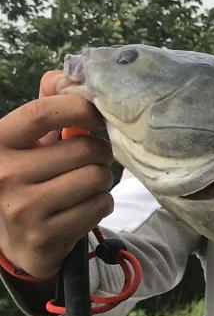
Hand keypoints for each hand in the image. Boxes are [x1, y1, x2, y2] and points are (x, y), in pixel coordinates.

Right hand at [0, 71, 113, 278]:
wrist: (17, 242)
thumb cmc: (30, 179)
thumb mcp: (28, 143)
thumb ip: (46, 106)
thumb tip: (66, 73)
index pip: (42, 112)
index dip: (79, 108)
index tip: (97, 115)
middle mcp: (3, 174)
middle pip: (84, 149)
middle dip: (99, 154)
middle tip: (91, 161)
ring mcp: (21, 207)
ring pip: (96, 177)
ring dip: (102, 181)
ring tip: (84, 185)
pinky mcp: (44, 234)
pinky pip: (99, 205)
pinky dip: (101, 204)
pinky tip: (82, 208)